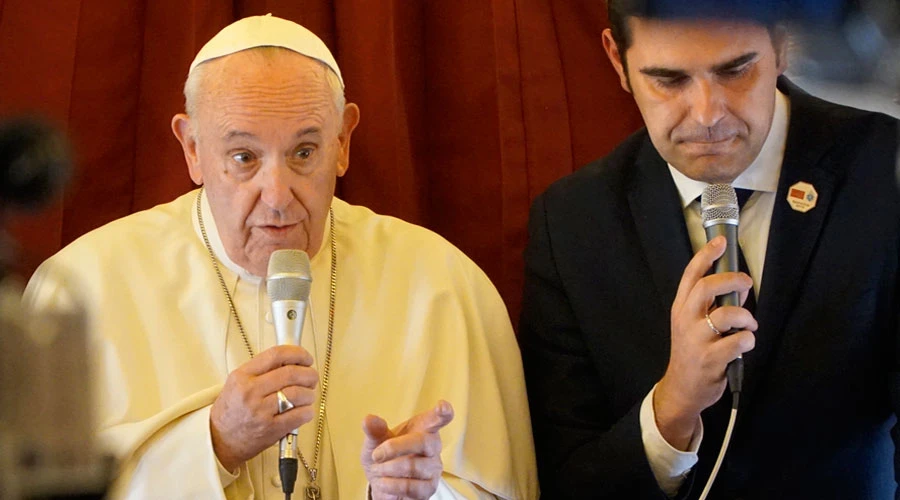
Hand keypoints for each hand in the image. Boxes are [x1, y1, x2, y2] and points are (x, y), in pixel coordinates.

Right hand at [210, 345, 318, 471]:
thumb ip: (261, 370)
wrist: (220, 441)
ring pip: (299, 393)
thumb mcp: (237, 383)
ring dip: (310, 393)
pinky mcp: (271, 429)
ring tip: (308, 395)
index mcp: (242, 376)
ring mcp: (261, 411)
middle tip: (312, 377)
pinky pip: (300, 415)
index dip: (297, 353)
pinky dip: (308, 411)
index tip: (306, 358)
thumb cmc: (231, 411)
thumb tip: (292, 360)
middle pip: (291, 373)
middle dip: (309, 374)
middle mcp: (251, 392)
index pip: (276, 355)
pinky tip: (304, 410)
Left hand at [361, 400, 454, 499]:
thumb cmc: (383, 457)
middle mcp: (432, 446)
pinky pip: (411, 487)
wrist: (381, 484)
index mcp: (422, 428)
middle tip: (376, 455)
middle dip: (395, 448)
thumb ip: (374, 431)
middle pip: (424, 442)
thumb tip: (369, 419)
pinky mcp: (429, 487)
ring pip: (414, 466)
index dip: (442, 413)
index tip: (443, 407)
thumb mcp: (374, 441)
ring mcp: (433, 468)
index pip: (436, 419)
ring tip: (378, 470)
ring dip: (388, 469)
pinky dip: (391, 485)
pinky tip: (383, 482)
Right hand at [655, 236, 757, 449]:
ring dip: (746, 317)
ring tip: (748, 325)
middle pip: (708, 287)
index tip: (720, 242)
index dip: (706, 256)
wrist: (682, 388)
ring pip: (727, 314)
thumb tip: (738, 286)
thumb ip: (708, 305)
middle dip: (732, 280)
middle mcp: (686, 320)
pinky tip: (744, 345)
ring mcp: (697, 340)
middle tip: (746, 284)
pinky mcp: (711, 359)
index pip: (691, 275)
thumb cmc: (692, 352)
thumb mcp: (690, 324)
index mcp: (681, 308)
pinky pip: (740, 341)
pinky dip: (748, 340)